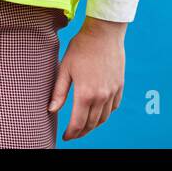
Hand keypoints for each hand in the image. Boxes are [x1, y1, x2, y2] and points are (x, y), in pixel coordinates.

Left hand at [48, 17, 125, 140]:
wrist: (104, 33)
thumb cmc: (80, 48)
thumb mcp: (64, 68)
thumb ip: (58, 92)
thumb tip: (51, 110)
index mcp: (85, 94)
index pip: (78, 123)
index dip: (71, 133)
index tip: (65, 137)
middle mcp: (102, 96)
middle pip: (92, 123)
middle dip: (81, 132)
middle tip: (73, 134)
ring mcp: (113, 92)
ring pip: (104, 118)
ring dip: (93, 125)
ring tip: (83, 126)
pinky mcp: (120, 86)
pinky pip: (114, 107)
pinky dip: (105, 114)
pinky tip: (98, 112)